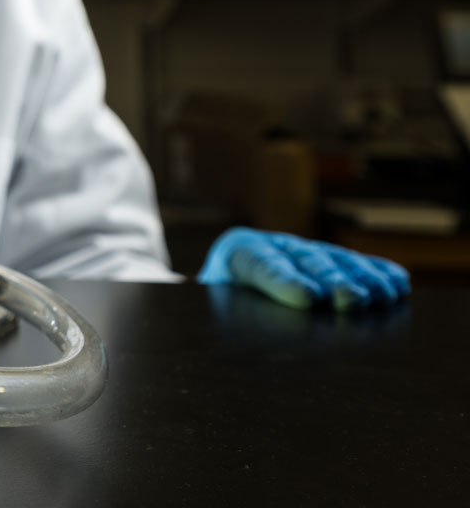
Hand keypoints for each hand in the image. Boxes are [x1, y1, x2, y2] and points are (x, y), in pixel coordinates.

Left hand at [198, 227, 409, 311]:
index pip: (261, 265)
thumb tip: (254, 365)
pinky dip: (379, 272)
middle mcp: (276, 247)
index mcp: (240, 255)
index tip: (308, 299)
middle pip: (306, 261)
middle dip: (330, 280)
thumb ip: (233, 325)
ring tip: (380, 296)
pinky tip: (398, 283)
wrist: (231, 272)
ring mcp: (306, 250)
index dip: (285, 282)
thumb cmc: (223, 302)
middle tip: (349, 298)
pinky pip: (357, 262)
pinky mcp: (330, 257)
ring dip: (361, 278)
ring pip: (336, 260)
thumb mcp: (215, 307)